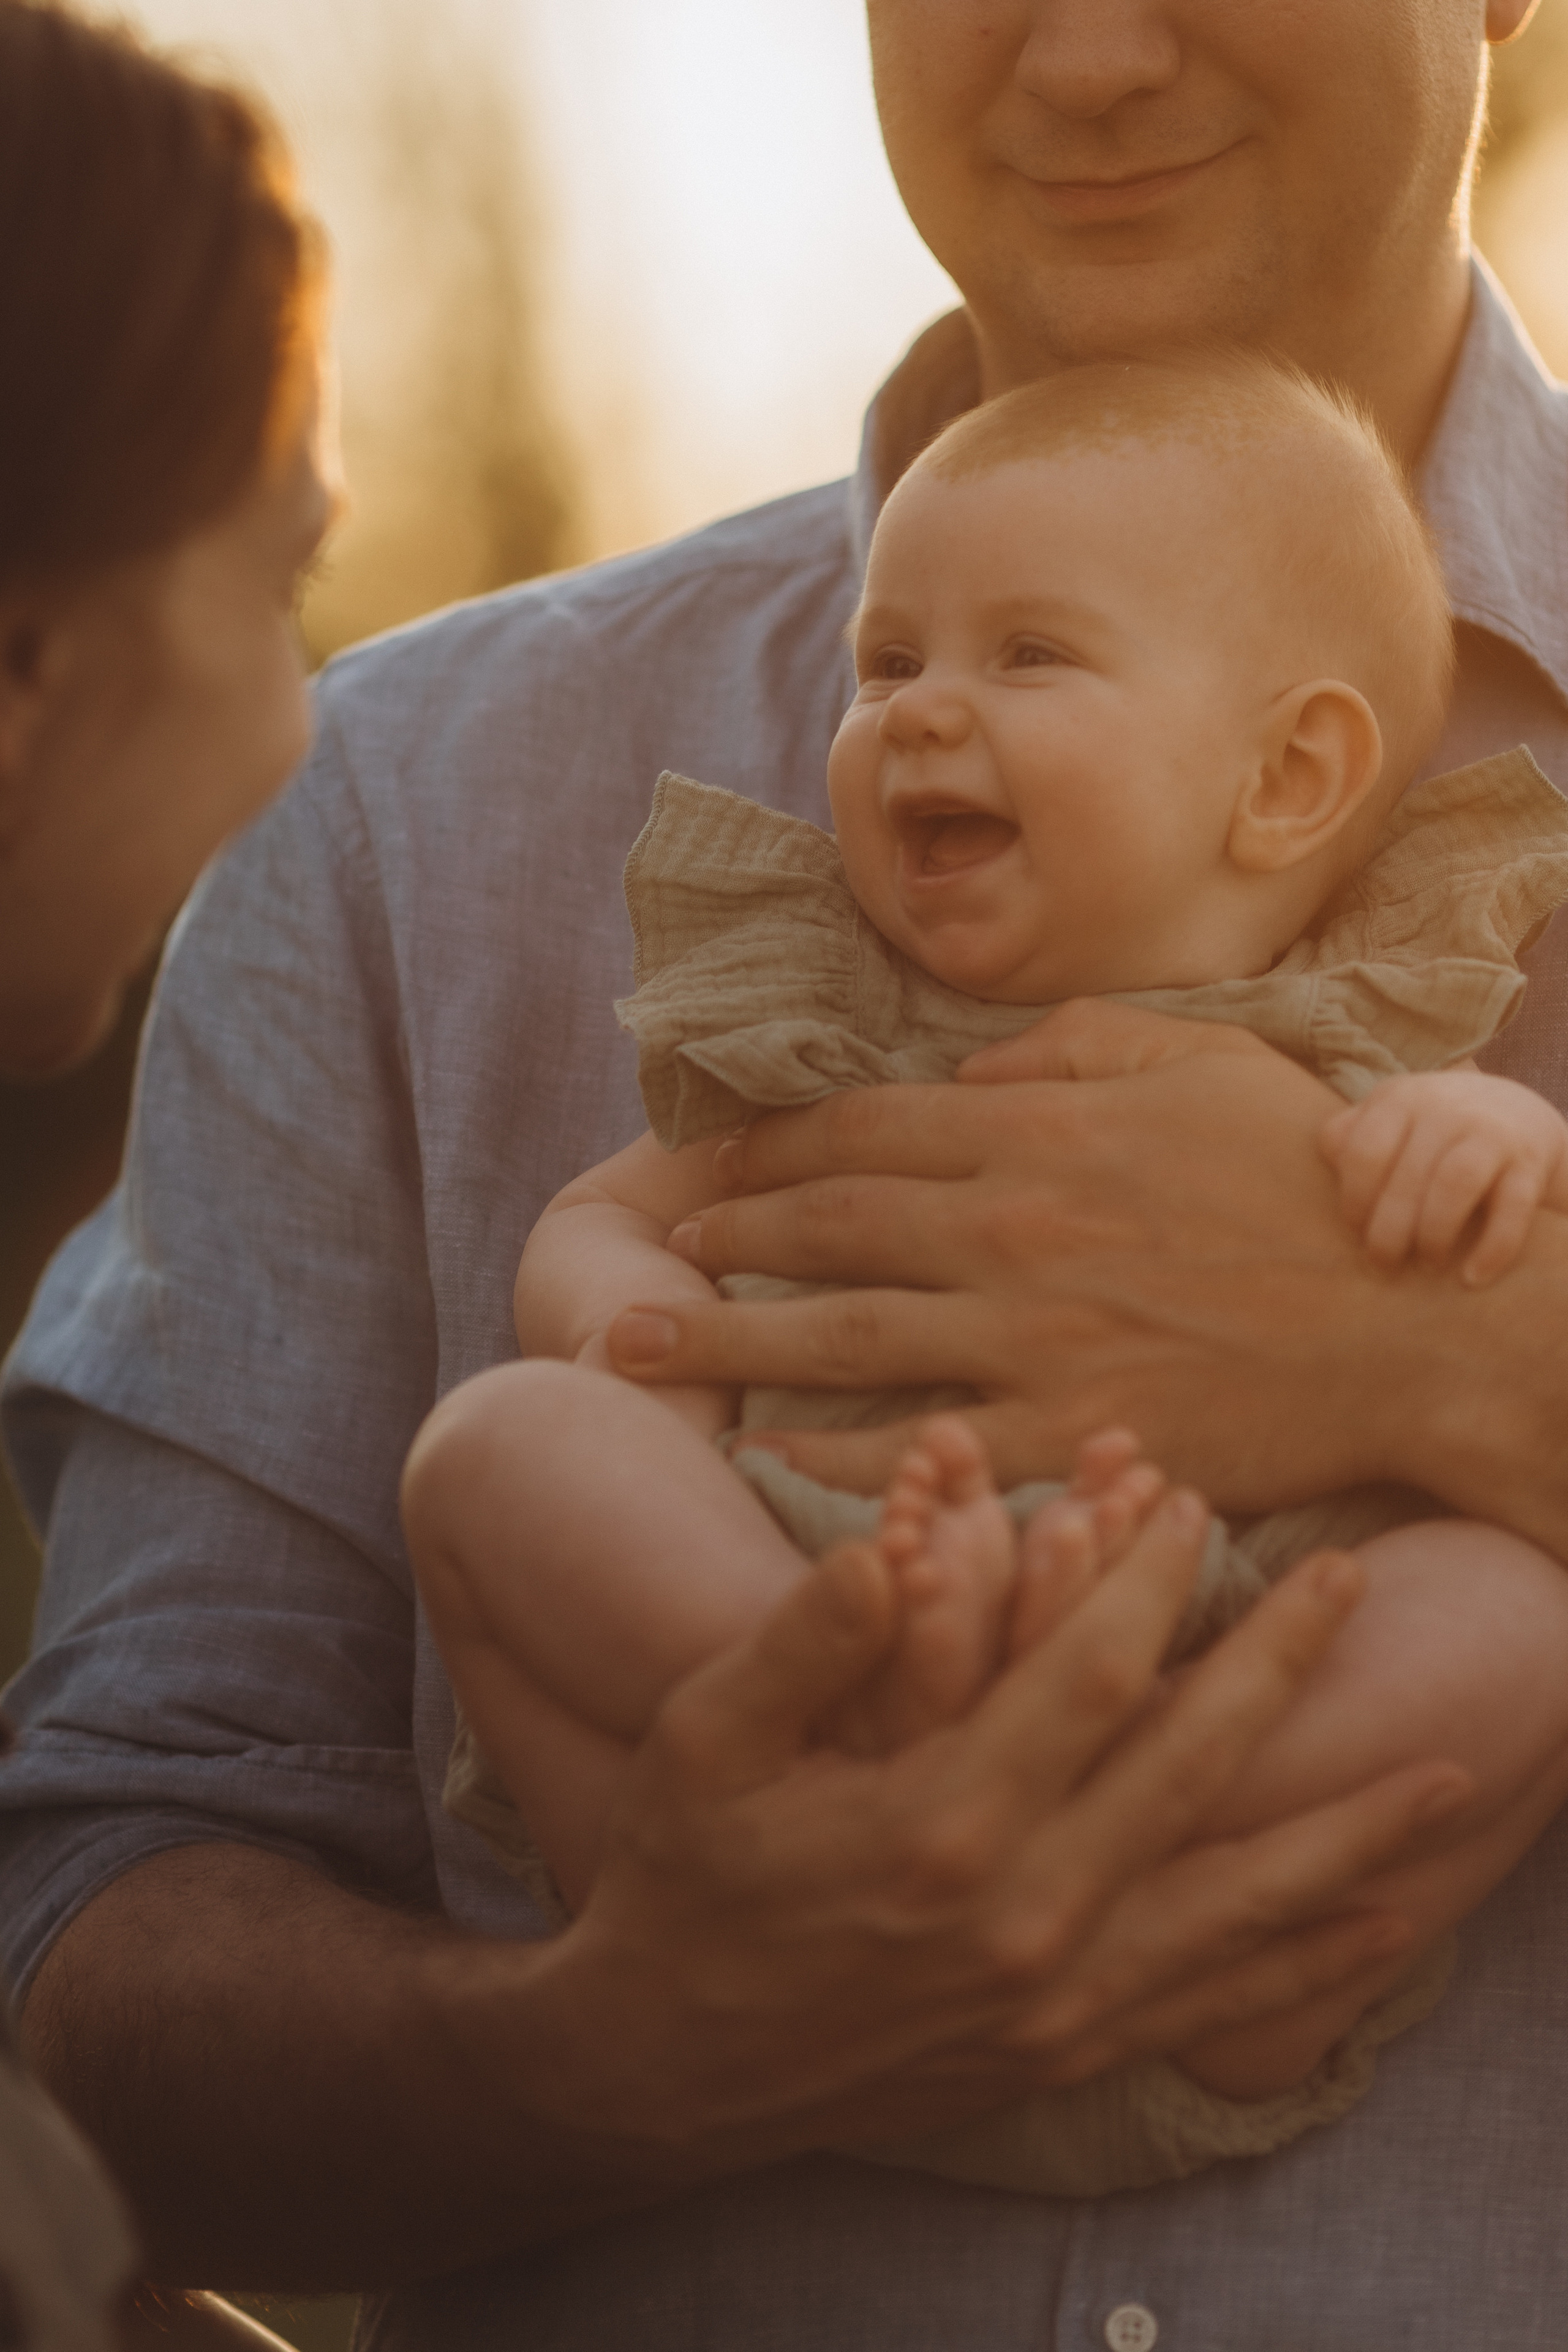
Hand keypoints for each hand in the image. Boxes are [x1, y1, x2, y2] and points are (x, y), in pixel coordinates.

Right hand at [539, 1500, 1468, 2146]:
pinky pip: (1214, 2002)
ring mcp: (1052, 1999)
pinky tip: (1381, 1928)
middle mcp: (1019, 1918)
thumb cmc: (682, 1878)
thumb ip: (803, 1642)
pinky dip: (1308, 1964)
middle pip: (1189, 1770)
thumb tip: (884, 1546)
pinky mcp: (1063, 2051)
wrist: (666, 2063)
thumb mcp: (703, 1741)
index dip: (1146, 1582)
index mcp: (934, 1825)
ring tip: (1443, 1779)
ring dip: (1345, 1833)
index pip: (1085, 1678)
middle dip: (1276, 1665)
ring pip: (1236, 1902)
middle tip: (1352, 1582)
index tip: (1191, 1504)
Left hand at [604, 1000, 1457, 1509]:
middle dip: (722, 1234)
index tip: (706, 1158)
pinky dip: (831, 1459)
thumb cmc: (1318, 1180)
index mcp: (1042, 1131)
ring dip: (723, 1343)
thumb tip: (969, 1075)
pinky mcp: (1067, 1434)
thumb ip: (1076, 1047)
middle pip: (825, 1226)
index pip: (864, 1127)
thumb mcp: (1208, 1061)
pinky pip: (921, 1452)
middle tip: (655, 1253)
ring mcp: (1033, 1338)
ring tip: (638, 1352)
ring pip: (838, 1336)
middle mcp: (1014, 1229)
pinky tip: (759, 1458)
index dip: (769, 1141)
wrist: (1415, 1317)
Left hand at [1320, 1068, 1567, 1286]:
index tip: (1356, 1231)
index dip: (1355, 1200)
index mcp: (1402, 1099)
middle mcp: (1447, 1108)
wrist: (1521, 1114)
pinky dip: (1492, 1249)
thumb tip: (1328, 1157)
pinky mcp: (1531, 1162)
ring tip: (1428, 1265)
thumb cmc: (1436, 1129)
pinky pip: (1512, 1209)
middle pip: (1407, 1177)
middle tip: (1384, 1263)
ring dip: (1433, 1234)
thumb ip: (1352, 1133)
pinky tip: (1471, 1278)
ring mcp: (1492, 1132)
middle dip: (1389, 1232)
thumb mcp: (1394, 1117)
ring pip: (1453, 1185)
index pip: (1364, 1152)